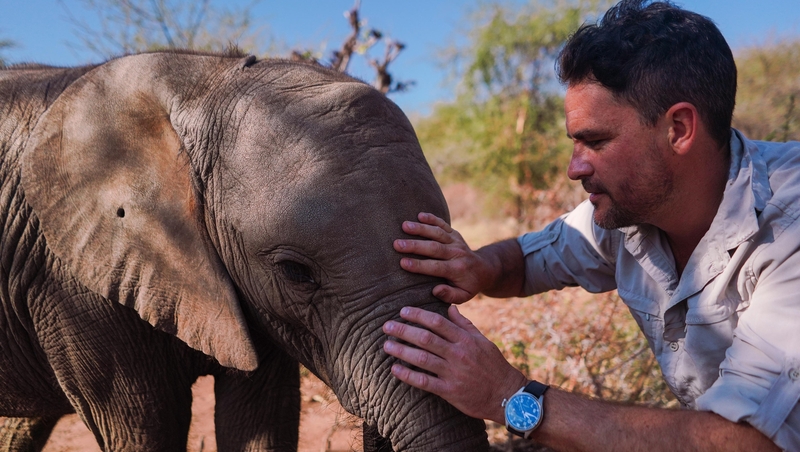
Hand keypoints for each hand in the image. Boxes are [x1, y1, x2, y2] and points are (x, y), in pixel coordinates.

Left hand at [382, 305, 527, 422]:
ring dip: (401, 351)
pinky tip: (395, 369)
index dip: (418, 315)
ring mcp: (453, 372)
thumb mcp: (483, 341)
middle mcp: (458, 354)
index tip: (403, 311)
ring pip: (422, 358)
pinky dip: (408, 375)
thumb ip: (465, 324)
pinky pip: (424, 382)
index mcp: (465, 339)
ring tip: (387, 345)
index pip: (437, 322)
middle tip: (387, 326)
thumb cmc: (494, 366)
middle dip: (404, 330)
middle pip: (426, 338)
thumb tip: (450, 307)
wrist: (507, 395)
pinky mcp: (449, 391)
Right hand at [394, 212, 491, 303]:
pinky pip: (443, 225)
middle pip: (434, 247)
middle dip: (415, 245)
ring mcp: (456, 241)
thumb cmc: (468, 285)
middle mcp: (456, 253)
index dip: (419, 265)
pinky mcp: (454, 234)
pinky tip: (420, 215)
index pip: (436, 267)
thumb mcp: (463, 296)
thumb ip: (450, 296)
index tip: (403, 263)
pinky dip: (432, 218)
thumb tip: (435, 290)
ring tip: (404, 225)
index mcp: (457, 270)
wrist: (484, 269)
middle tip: (397, 244)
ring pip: (437, 233)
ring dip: (420, 228)